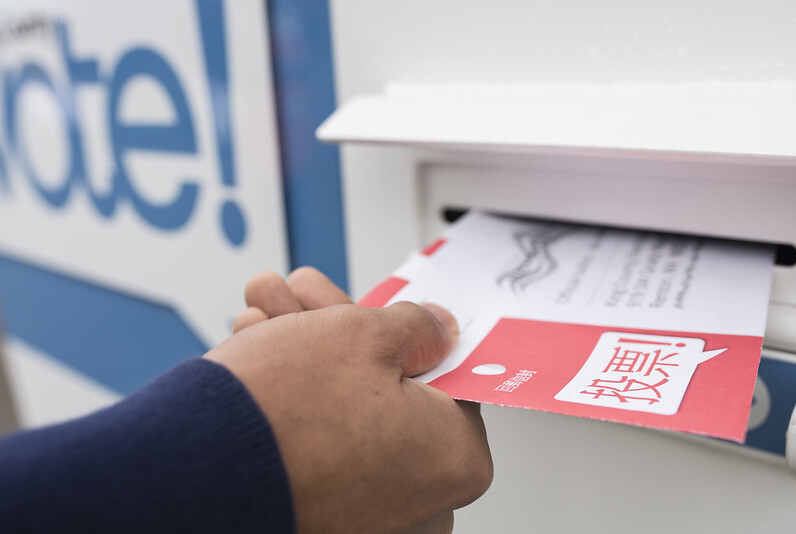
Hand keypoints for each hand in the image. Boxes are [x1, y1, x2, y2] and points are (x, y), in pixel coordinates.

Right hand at [205, 268, 492, 533]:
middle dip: (340, 334)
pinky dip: (295, 403)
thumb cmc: (282, 411)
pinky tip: (262, 352)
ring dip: (308, 355)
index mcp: (456, 457)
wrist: (189, 472)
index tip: (373, 315)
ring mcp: (369, 519)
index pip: (446, 377)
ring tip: (266, 315)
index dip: (401, 334)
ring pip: (347, 413)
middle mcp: (421, 503)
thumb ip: (416, 326)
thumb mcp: (363, 333)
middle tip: (304, 299)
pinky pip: (322, 447)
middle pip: (388, 392)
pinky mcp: (324, 520)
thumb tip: (437, 328)